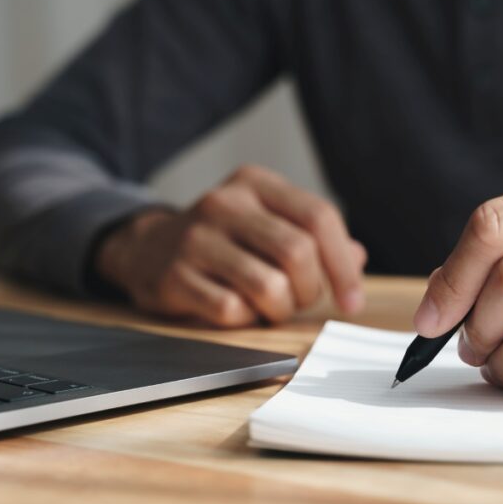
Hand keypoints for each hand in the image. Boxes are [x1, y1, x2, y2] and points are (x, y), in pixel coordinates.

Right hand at [97, 165, 366, 326]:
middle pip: (297, 252)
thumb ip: (312, 237)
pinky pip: (231, 310)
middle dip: (309, 290)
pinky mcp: (174, 275)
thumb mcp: (265, 222)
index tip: (352, 301)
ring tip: (268, 306)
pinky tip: (234, 309)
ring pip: (268, 286)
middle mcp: (225, 203)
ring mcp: (195, 238)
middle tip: (297, 300)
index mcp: (255, 183)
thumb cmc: (221, 240)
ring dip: (279, 309)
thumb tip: (357, 258)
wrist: (145, 247)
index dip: (343, 265)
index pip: (319, 217)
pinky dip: (243, 320)